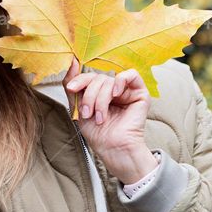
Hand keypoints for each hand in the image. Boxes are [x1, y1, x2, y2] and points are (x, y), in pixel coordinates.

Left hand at [62, 57, 156, 182]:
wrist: (113, 149)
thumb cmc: (98, 133)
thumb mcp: (78, 108)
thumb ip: (73, 86)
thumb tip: (72, 62)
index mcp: (100, 92)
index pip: (89, 77)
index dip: (79, 79)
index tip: (71, 88)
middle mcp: (113, 89)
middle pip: (97, 78)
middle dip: (89, 95)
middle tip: (87, 113)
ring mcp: (127, 90)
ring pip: (109, 80)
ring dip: (100, 99)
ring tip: (100, 116)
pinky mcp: (140, 93)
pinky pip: (131, 75)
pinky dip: (120, 81)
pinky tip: (116, 94)